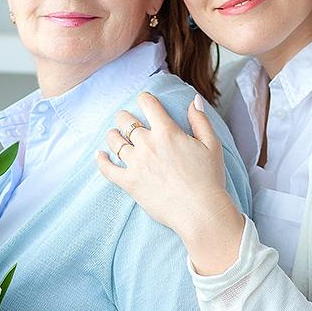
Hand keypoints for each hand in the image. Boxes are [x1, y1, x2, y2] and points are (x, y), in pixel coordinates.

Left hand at [97, 92, 244, 274]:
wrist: (200, 211)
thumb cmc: (209, 179)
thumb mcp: (212, 145)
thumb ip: (200, 120)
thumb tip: (194, 100)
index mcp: (167, 132)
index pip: (147, 103)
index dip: (145, 99)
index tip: (145, 101)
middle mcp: (148, 144)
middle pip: (125, 120)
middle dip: (125, 117)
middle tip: (126, 120)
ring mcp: (136, 164)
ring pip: (115, 141)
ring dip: (113, 135)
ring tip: (115, 135)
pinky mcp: (129, 183)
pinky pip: (107, 169)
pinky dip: (101, 160)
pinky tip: (100, 155)